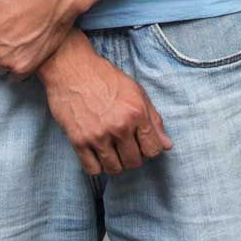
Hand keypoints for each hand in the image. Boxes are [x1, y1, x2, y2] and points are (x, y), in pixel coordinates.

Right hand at [37, 33, 171, 174]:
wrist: (73, 70)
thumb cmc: (107, 79)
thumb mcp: (137, 93)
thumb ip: (154, 120)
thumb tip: (167, 145)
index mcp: (137, 113)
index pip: (153, 150)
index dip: (150, 150)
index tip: (142, 145)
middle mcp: (119, 127)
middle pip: (134, 162)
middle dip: (133, 158)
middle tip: (127, 148)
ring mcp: (98, 136)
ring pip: (114, 169)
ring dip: (116, 165)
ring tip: (113, 153)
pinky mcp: (78, 141)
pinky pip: (92, 170)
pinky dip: (97, 167)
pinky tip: (97, 155)